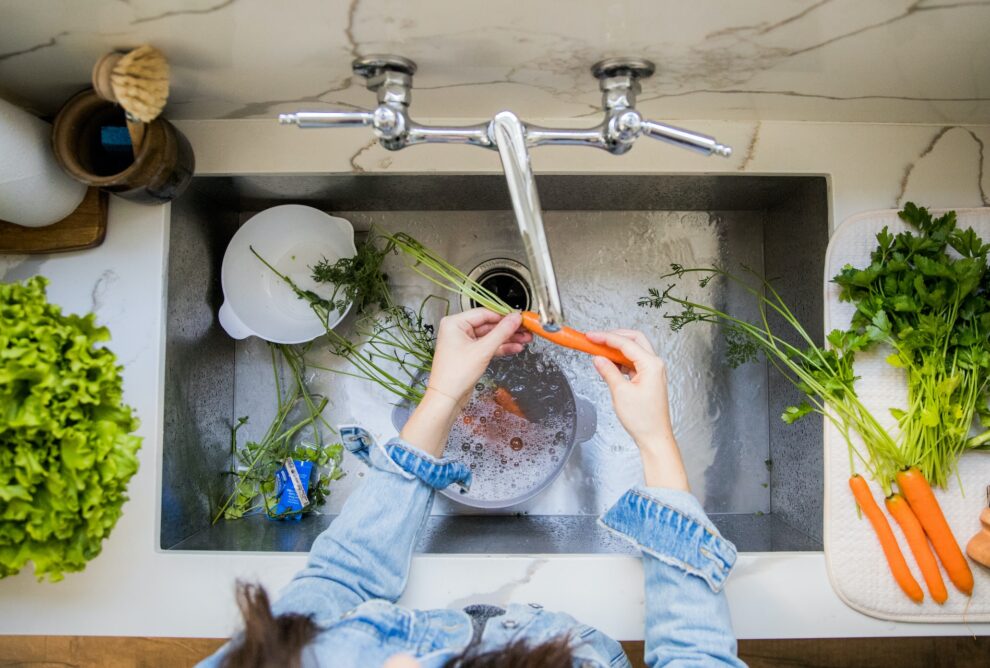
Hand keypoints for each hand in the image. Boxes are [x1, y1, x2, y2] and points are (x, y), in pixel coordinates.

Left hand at [427, 309, 530, 404]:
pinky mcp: (470, 354)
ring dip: (507, 338)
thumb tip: (515, 318)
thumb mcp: (483, 350)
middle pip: (488, 325)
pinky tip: (515, 347)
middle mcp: (458, 330)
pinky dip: (500, 347)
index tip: (519, 317)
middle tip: (525, 329)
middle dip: (508, 329)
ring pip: (490, 336)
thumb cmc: (455, 375)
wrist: (447, 398)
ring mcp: (464, 342)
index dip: (504, 315)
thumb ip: (501, 332)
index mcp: (454, 323)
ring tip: (525, 339)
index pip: (484, 313)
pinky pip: (487, 346)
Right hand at [586, 329, 688, 490]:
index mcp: (651, 365)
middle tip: (596, 339)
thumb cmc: (644, 419)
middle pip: (634, 339)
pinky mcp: (648, 379)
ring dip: (616, 348)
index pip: (625, 343)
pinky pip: (633, 362)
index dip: (605, 338)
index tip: (591, 336)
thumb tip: (598, 359)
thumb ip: (608, 372)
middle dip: (614, 336)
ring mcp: (653, 371)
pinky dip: (620, 359)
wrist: (654, 437)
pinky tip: (609, 363)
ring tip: (599, 350)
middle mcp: (655, 365)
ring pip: (634, 350)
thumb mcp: (620, 393)